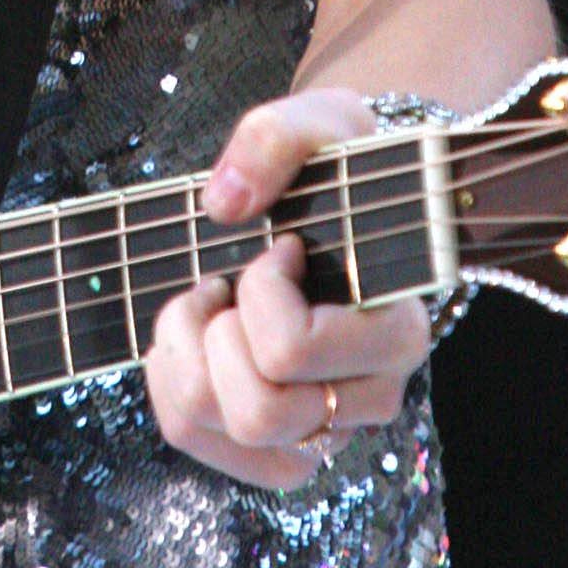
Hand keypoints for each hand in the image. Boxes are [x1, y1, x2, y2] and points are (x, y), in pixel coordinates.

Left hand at [144, 89, 430, 493]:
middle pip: (259, 412)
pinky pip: (197, 437)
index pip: (296, 351)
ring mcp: (325, 431)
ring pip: (224, 430)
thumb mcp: (321, 122)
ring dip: (188, 355)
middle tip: (231, 281)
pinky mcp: (280, 445)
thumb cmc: (336, 169)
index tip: (280, 247)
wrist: (342, 204)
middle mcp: (369, 397)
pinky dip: (170, 382)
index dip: (261, 292)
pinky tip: (191, 336)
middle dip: (217, 335)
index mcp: (396, 332)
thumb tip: (224, 201)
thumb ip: (275, 139)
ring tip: (208, 302)